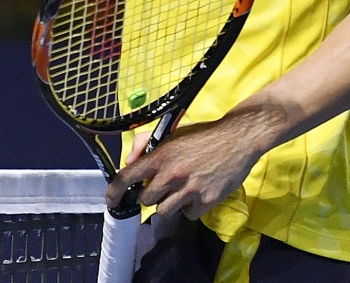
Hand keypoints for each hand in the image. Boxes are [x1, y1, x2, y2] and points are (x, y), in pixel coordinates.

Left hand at [104, 109, 274, 220]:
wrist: (237, 139)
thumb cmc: (202, 135)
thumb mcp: (171, 133)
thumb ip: (145, 144)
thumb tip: (129, 162)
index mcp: (160, 156)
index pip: (126, 177)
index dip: (114, 192)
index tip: (112, 201)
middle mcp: (171, 174)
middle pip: (146, 200)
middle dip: (152, 195)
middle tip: (165, 185)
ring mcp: (189, 189)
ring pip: (164, 211)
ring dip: (170, 204)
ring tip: (183, 189)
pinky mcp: (207, 200)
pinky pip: (188, 215)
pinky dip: (192, 208)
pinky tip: (199, 193)